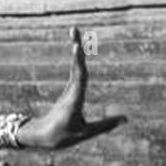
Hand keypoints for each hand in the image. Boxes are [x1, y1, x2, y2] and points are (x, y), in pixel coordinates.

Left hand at [23, 28, 126, 149]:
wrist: (39, 136)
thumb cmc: (61, 136)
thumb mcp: (84, 133)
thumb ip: (105, 125)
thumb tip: (125, 118)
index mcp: (73, 100)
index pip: (79, 78)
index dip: (78, 62)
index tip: (76, 47)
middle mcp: (70, 92)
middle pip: (76, 66)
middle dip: (76, 47)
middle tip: (74, 29)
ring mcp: (69, 91)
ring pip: (75, 67)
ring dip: (76, 50)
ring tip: (75, 32)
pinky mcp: (69, 92)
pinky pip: (75, 73)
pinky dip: (77, 60)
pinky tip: (78, 50)